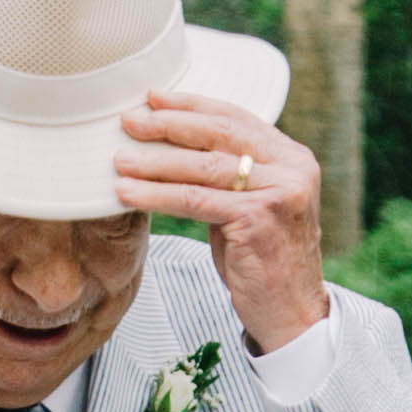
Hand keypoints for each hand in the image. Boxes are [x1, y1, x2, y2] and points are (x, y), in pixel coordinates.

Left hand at [112, 90, 328, 352]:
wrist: (292, 313)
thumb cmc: (262, 260)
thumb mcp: (249, 206)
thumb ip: (229, 176)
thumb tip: (174, 147)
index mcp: (292, 158)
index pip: (236, 118)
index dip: (193, 105)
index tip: (154, 97)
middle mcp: (292, 169)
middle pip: (220, 134)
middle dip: (169, 124)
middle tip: (129, 120)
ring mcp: (280, 193)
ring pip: (204, 167)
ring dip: (155, 162)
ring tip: (119, 159)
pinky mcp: (259, 220)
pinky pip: (196, 200)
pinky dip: (157, 195)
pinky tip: (127, 193)